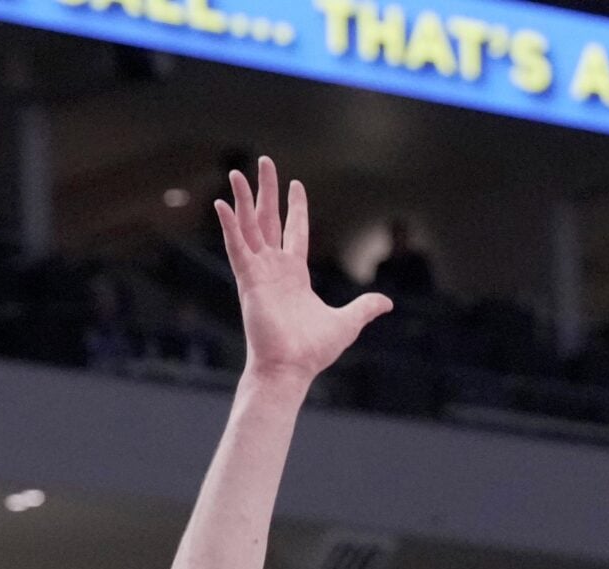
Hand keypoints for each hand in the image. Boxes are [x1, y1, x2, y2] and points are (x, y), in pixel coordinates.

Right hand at [215, 157, 389, 381]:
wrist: (292, 367)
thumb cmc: (313, 349)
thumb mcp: (347, 322)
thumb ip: (364, 307)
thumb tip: (386, 303)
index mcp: (295, 274)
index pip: (295, 231)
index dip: (295, 208)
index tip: (296, 184)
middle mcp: (274, 267)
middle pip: (269, 219)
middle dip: (267, 190)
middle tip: (263, 161)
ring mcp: (259, 272)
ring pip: (249, 226)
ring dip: (242, 199)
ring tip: (236, 172)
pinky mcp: (248, 280)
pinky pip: (237, 247)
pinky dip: (229, 226)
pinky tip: (222, 203)